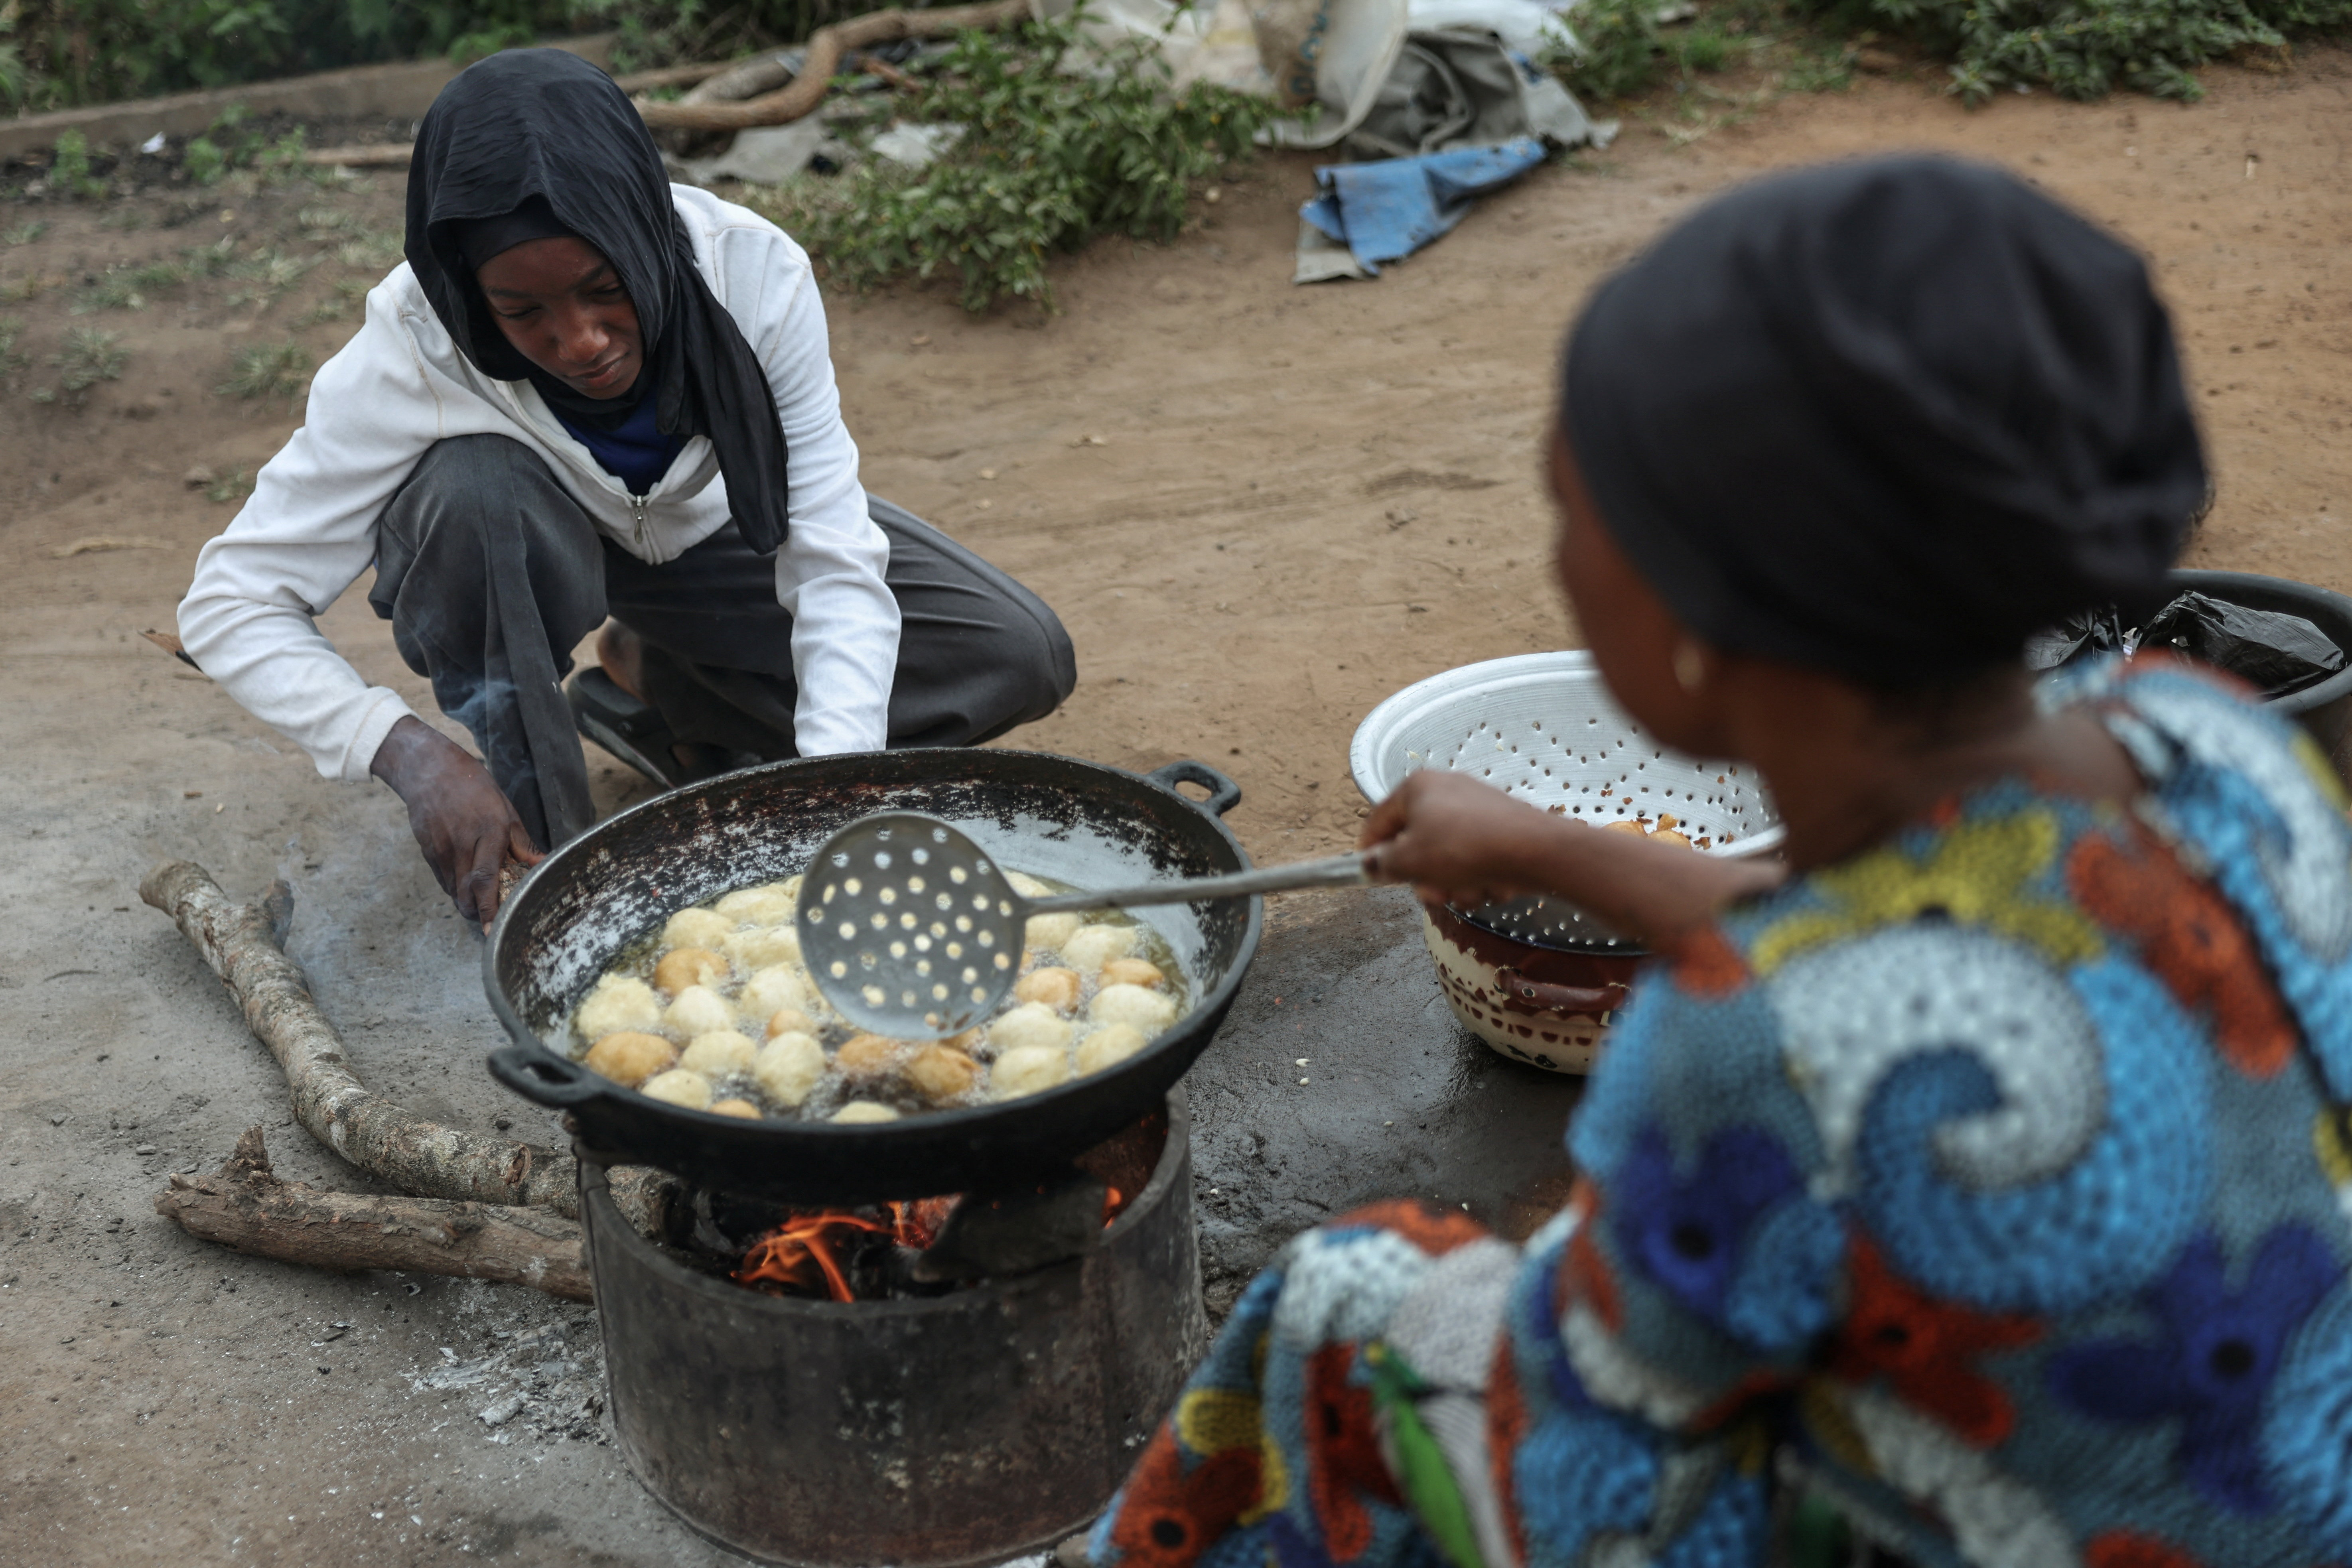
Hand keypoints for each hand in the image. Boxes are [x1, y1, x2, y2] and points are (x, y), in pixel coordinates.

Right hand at [369, 716, 541, 929]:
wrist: (428, 769)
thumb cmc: (473, 787)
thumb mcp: (505, 810)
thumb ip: (521, 843)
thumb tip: (541, 864)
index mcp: (487, 832)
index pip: (485, 880)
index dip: (490, 909)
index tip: (494, 930)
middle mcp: (461, 845)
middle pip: (466, 895)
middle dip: (480, 915)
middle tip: (495, 923)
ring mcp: (441, 850)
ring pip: (453, 892)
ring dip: (468, 904)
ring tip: (484, 905)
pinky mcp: (428, 852)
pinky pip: (444, 881)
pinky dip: (457, 890)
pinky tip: (468, 884)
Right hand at [1359, 770, 1561, 908]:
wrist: (1535, 850)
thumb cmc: (1463, 848)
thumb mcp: (1410, 861)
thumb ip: (1383, 864)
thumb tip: (1372, 864)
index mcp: (1417, 787)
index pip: (1379, 820)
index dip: (1369, 850)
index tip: (1370, 875)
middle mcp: (1445, 790)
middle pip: (1417, 843)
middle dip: (1425, 877)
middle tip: (1435, 893)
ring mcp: (1475, 807)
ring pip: (1447, 857)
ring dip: (1454, 884)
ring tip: (1469, 890)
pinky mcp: (1500, 826)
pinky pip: (1475, 857)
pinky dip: (1479, 876)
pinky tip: (1492, 884)